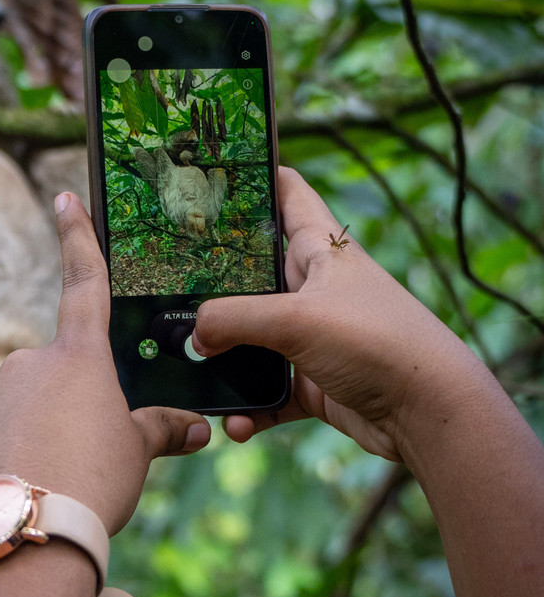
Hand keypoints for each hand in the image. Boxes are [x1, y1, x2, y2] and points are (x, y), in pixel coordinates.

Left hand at [0, 192, 210, 533]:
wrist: (23, 536)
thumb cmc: (93, 484)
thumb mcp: (135, 454)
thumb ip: (159, 431)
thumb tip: (194, 430)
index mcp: (76, 357)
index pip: (83, 282)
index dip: (77, 237)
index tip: (63, 197)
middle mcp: (26, 365)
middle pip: (58, 374)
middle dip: (74, 406)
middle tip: (90, 456)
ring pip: (25, 409)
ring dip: (42, 436)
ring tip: (60, 483)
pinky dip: (12, 459)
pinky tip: (27, 493)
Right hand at [193, 167, 486, 464]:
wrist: (428, 414)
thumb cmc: (378, 343)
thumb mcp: (296, 319)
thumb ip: (233, 319)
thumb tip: (195, 336)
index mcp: (321, 251)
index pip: (288, 194)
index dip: (256, 177)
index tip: (213, 173)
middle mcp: (315, 289)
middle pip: (254, 272)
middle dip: (214, 279)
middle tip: (168, 278)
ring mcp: (313, 337)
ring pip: (253, 338)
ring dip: (224, 357)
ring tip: (194, 368)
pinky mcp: (314, 382)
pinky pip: (267, 392)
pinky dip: (248, 407)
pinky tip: (234, 423)